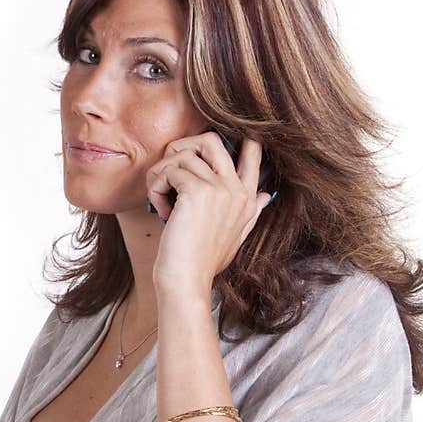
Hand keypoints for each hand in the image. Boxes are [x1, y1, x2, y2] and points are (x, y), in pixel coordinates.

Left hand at [147, 132, 272, 296]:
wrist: (187, 282)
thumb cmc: (204, 263)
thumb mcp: (236, 236)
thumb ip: (252, 212)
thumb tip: (266, 195)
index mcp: (249, 198)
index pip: (252, 150)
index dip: (229, 139)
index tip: (200, 153)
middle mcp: (237, 189)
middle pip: (212, 139)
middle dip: (184, 147)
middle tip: (170, 168)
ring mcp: (219, 188)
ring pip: (183, 154)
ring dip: (162, 173)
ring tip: (160, 197)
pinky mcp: (196, 191)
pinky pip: (169, 170)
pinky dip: (156, 186)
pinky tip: (160, 208)